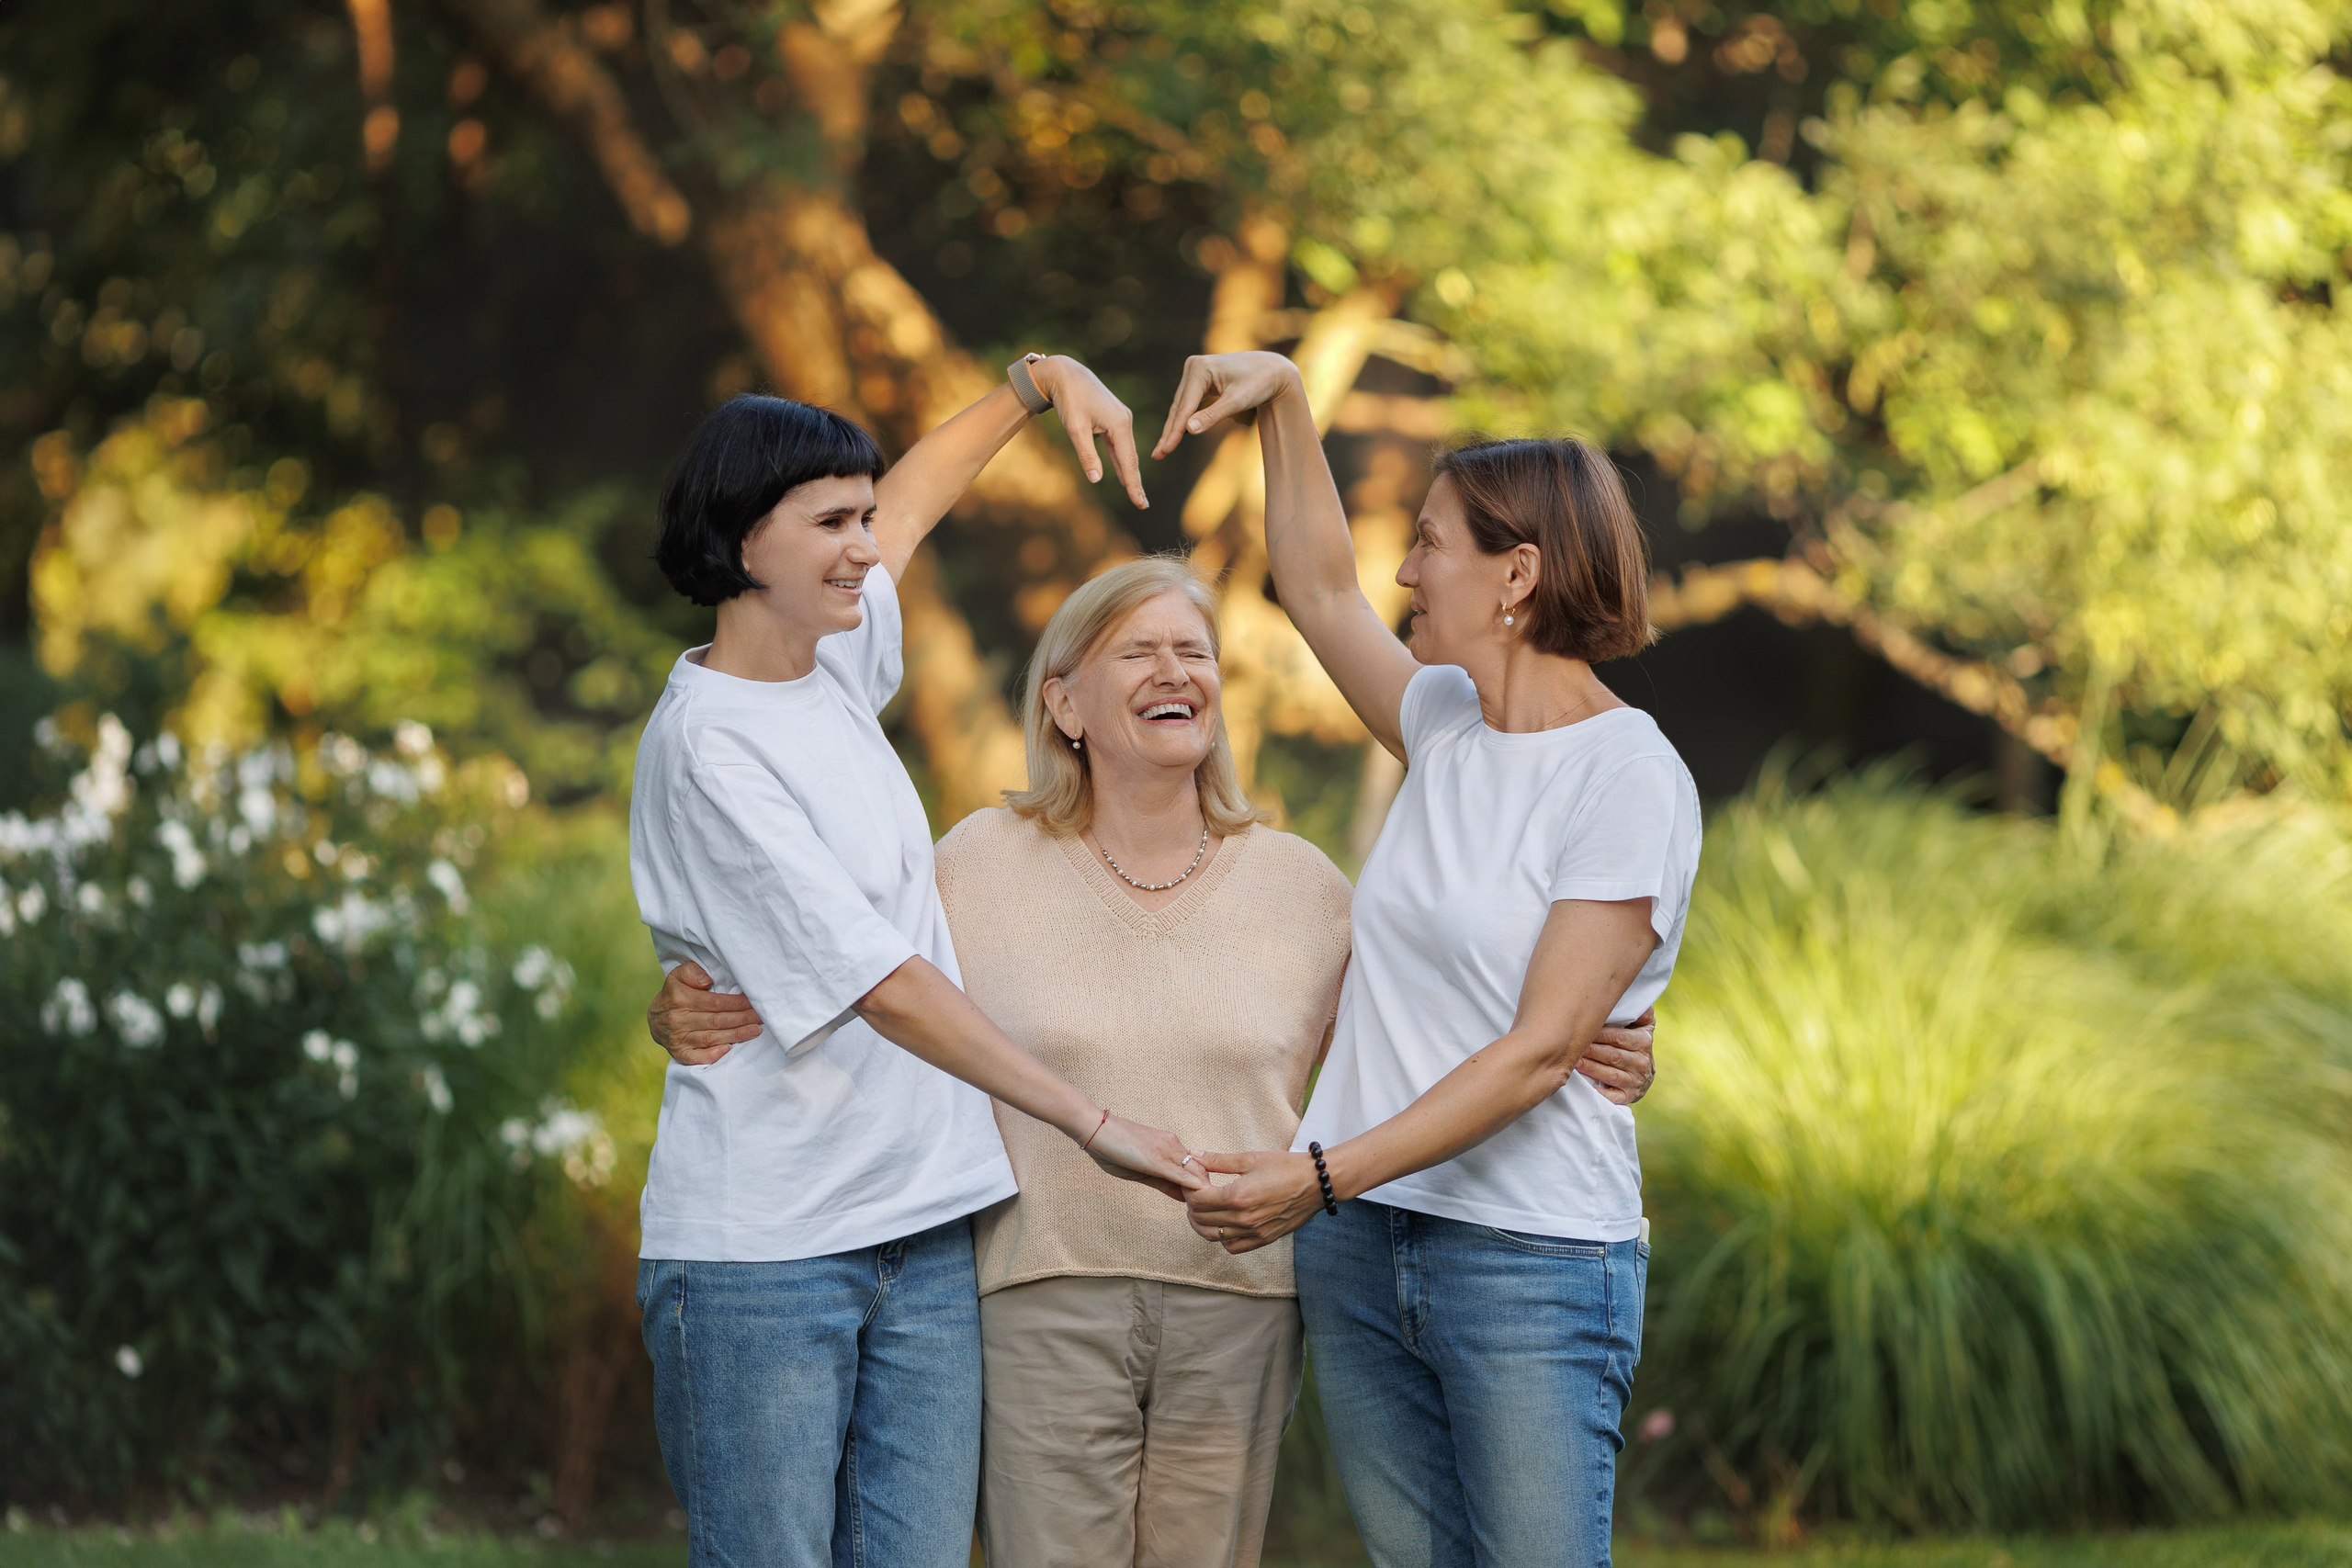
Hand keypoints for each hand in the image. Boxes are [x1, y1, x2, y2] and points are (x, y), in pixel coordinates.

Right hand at [647, 961, 762, 1065]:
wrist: (655, 1018)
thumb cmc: (675, 993)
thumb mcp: (678, 975)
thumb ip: (691, 971)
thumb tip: (707, 982)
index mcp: (680, 999)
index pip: (715, 1002)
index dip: (737, 1003)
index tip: (754, 1002)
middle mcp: (678, 1019)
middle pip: (717, 1021)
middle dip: (742, 1019)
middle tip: (762, 1017)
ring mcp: (678, 1038)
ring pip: (712, 1038)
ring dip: (736, 1035)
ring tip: (756, 1030)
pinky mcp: (678, 1053)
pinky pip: (697, 1057)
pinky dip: (713, 1055)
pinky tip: (729, 1049)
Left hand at [1029, 355, 1148, 508]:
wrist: (1066, 373)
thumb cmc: (1069, 399)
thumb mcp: (1075, 428)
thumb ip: (1087, 455)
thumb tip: (1096, 479)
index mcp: (1119, 424)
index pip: (1128, 461)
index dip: (1134, 484)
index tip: (1141, 503)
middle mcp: (1125, 421)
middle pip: (1131, 457)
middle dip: (1135, 482)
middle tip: (1142, 504)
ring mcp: (1120, 418)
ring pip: (1125, 451)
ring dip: (1129, 472)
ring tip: (1134, 492)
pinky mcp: (1113, 418)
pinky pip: (1118, 443)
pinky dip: (1121, 458)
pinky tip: (1123, 472)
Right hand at [1083, 1112, 1206, 1200]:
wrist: (1095, 1128)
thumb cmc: (1113, 1148)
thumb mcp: (1141, 1170)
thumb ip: (1163, 1182)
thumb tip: (1182, 1196)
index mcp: (1170, 1145)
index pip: (1196, 1167)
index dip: (1201, 1185)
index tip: (1201, 1203)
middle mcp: (1173, 1145)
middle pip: (1200, 1170)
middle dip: (1204, 1191)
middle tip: (1206, 1210)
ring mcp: (1166, 1150)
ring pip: (1194, 1173)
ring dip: (1200, 1192)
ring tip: (1203, 1210)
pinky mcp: (1156, 1160)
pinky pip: (1180, 1174)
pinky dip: (1191, 1187)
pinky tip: (1197, 1198)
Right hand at [1150, 351, 1303, 458]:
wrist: (1273, 370)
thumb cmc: (1259, 383)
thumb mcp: (1238, 402)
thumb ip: (1213, 416)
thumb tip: (1189, 430)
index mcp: (1200, 368)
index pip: (1185, 406)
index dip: (1175, 431)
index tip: (1165, 450)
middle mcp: (1193, 366)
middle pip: (1179, 406)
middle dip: (1170, 432)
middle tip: (1158, 455)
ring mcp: (1195, 371)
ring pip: (1182, 406)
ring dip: (1174, 427)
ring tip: (1163, 450)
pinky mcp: (1200, 378)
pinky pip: (1189, 403)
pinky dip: (1185, 419)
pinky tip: (1176, 435)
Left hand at [1183, 1150, 1323, 1253]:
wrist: (1317, 1183)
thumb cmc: (1286, 1167)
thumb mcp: (1251, 1158)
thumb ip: (1219, 1160)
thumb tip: (1194, 1155)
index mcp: (1238, 1196)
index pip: (1198, 1200)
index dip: (1189, 1190)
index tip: (1192, 1180)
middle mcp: (1244, 1218)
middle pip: (1201, 1220)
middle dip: (1192, 1205)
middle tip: (1196, 1192)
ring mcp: (1254, 1232)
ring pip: (1212, 1237)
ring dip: (1202, 1224)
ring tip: (1204, 1209)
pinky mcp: (1264, 1239)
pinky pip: (1233, 1247)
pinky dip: (1222, 1238)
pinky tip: (1224, 1223)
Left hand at [1575, 1005, 1656, 1105]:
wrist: (1643, 1074)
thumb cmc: (1635, 1043)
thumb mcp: (1642, 1026)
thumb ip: (1639, 1011)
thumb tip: (1635, 995)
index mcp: (1643, 1042)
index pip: (1618, 1037)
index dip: (1599, 1034)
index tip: (1580, 1029)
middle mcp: (1642, 1062)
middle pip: (1612, 1055)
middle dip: (1590, 1050)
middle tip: (1570, 1046)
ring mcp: (1635, 1081)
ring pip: (1609, 1074)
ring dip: (1590, 1068)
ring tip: (1572, 1062)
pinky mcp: (1628, 1097)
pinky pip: (1612, 1096)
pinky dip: (1599, 1092)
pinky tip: (1585, 1086)